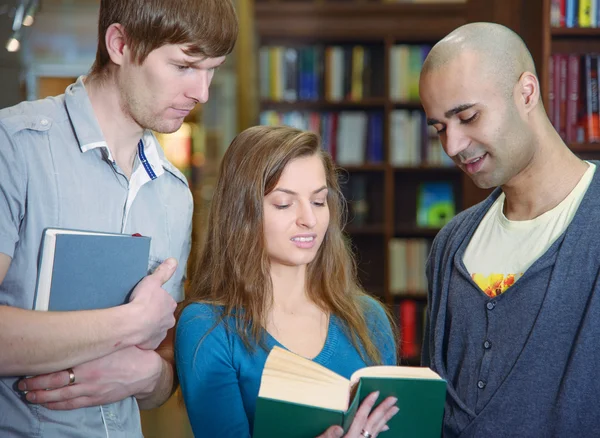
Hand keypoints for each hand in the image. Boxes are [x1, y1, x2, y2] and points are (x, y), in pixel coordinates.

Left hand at [17, 346, 162, 409]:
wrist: (146, 372)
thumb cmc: (130, 352)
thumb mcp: (112, 341)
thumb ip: (95, 339)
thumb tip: (77, 329)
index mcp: (90, 360)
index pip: (59, 367)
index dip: (41, 371)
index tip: (30, 368)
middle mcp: (88, 377)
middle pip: (55, 383)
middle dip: (36, 385)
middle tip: (23, 384)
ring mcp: (91, 390)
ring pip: (60, 396)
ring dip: (43, 397)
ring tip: (30, 396)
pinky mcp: (96, 399)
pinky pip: (72, 404)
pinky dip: (57, 405)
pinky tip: (48, 404)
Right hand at [128, 258, 177, 349]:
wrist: (132, 324)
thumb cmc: (143, 301)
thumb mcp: (152, 281)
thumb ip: (163, 272)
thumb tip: (174, 260)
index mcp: (170, 305)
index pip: (166, 301)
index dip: (157, 300)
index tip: (148, 300)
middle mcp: (169, 321)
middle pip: (163, 316)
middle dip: (155, 315)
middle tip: (141, 312)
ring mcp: (161, 334)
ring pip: (156, 329)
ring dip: (149, 326)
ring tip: (137, 323)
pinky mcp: (152, 344)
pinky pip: (148, 340)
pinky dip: (143, 338)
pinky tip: (135, 334)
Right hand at [316, 391, 398, 437]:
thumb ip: (328, 436)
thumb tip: (338, 428)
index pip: (360, 419)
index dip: (368, 405)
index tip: (375, 393)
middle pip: (372, 424)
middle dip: (383, 411)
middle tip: (394, 400)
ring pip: (375, 431)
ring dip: (385, 419)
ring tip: (394, 409)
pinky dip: (380, 430)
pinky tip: (385, 426)